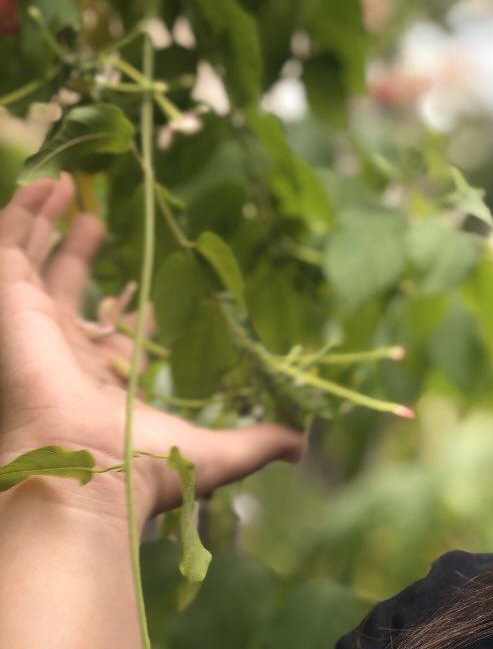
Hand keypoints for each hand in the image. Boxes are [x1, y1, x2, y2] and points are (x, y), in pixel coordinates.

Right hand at [0, 175, 304, 523]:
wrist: (85, 473)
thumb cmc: (142, 466)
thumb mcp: (215, 452)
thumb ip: (256, 442)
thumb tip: (302, 444)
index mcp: (102, 382)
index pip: (113, 335)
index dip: (130, 310)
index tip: (148, 290)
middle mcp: (62, 351)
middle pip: (67, 289)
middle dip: (79, 253)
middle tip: (95, 218)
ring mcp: (30, 323)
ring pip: (32, 261)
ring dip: (46, 222)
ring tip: (62, 182)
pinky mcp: (10, 303)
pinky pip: (11, 245)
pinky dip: (22, 213)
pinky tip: (43, 182)